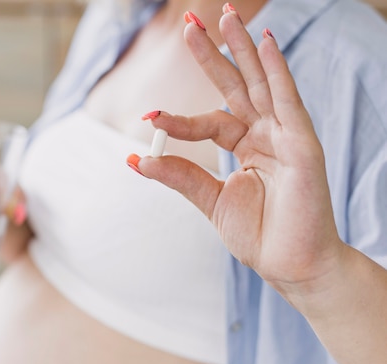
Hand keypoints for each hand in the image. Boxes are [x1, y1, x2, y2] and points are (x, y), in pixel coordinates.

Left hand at [130, 9, 345, 293]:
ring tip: (225, 16)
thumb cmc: (258, 235)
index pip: (207, 122)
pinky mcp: (303, 143)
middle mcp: (264, 134)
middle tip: (190, 23)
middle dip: (214, 54)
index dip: (178, 119)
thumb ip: (179, 175)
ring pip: (260, 83)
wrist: (289, 265)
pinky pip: (287, 99)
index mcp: (245, 147)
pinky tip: (264, 43)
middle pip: (235, 85)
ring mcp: (285, 135)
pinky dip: (276, 70)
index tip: (149, 117)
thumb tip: (133, 159)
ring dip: (243, 49)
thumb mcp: (210, 200)